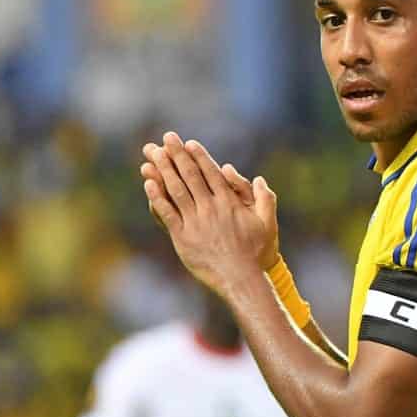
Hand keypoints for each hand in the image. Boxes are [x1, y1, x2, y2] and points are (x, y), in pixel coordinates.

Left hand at [140, 132, 278, 295]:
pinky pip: (167, 213)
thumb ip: (266, 199)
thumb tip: (260, 179)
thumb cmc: (256, 253)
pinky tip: (149, 183)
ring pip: (176, 190)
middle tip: (167, 138)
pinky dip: (157, 197)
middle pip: (190, 176)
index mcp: (228, 202)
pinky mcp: (183, 237)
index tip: (189, 143)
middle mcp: (210, 208)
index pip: (210, 173)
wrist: (240, 278)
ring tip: (153, 154)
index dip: (198, 156)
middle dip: (177, 155)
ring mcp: (195, 222)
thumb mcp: (267, 223)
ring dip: (164, 170)